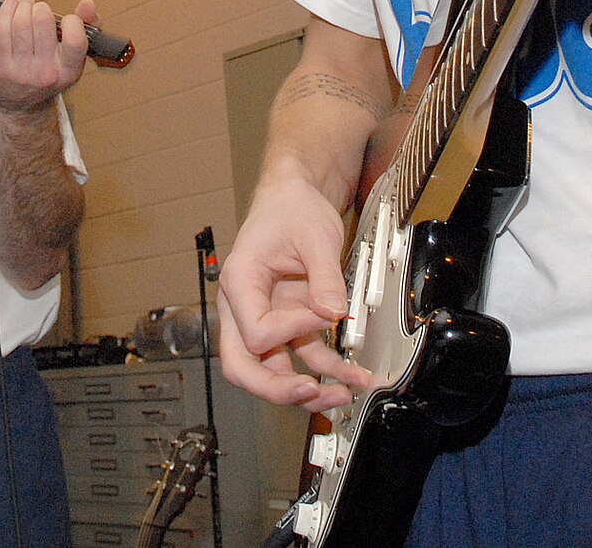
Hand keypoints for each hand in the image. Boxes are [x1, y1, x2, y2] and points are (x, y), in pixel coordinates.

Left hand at [0, 0, 93, 112]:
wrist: (19, 105)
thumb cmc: (46, 75)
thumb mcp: (71, 58)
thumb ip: (85, 28)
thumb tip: (89, 4)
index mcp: (69, 70)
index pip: (75, 39)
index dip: (71, 21)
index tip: (65, 19)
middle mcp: (47, 72)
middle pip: (43, 21)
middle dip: (40, 7)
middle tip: (38, 9)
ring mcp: (22, 71)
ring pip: (21, 22)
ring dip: (23, 6)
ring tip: (24, 6)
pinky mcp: (1, 66)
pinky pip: (2, 29)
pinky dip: (6, 11)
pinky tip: (10, 6)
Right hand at [218, 173, 370, 410]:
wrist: (295, 198)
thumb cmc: (291, 208)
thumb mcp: (314, 236)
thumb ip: (324, 277)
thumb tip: (334, 313)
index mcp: (240, 282)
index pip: (256, 331)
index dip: (293, 329)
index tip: (325, 314)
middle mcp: (245, 306)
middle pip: (243, 366)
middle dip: (275, 388)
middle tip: (309, 391)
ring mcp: (267, 318)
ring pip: (272, 371)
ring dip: (305, 390)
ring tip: (342, 393)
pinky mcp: (289, 322)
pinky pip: (302, 357)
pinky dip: (326, 371)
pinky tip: (350, 377)